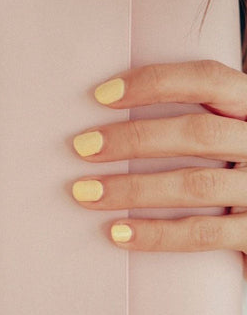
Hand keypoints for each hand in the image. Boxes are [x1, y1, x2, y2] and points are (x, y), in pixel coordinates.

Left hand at [71, 59, 246, 259]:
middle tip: (82, 147)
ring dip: (133, 189)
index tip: (102, 95)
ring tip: (86, 193)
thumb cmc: (235, 164)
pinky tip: (118, 232)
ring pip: (195, 185)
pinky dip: (157, 234)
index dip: (155, 83)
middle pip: (197, 134)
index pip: (207, 80)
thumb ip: (191, 123)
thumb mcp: (226, 131)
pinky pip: (203, 234)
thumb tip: (112, 109)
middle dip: (134, 139)